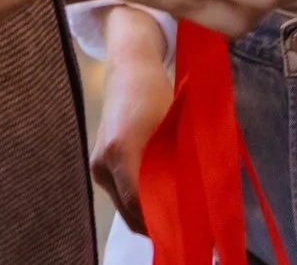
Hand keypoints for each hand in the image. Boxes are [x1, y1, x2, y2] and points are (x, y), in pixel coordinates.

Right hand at [89, 12, 172, 235]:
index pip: (138, 200)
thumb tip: (199, 197)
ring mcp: (98, 165)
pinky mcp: (99, 164)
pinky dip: (140, 200)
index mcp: (121, 149)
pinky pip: (120, 194)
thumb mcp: (175, 123)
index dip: (161, 218)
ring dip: (149, 211)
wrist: (128, 68)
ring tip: (178, 212)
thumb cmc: (156, 91)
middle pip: (129, 209)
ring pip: (124, 205)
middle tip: (188, 226)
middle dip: (158, 221)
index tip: (186, 227)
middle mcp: (103, 162)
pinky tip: (162, 197)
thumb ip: (182, 160)